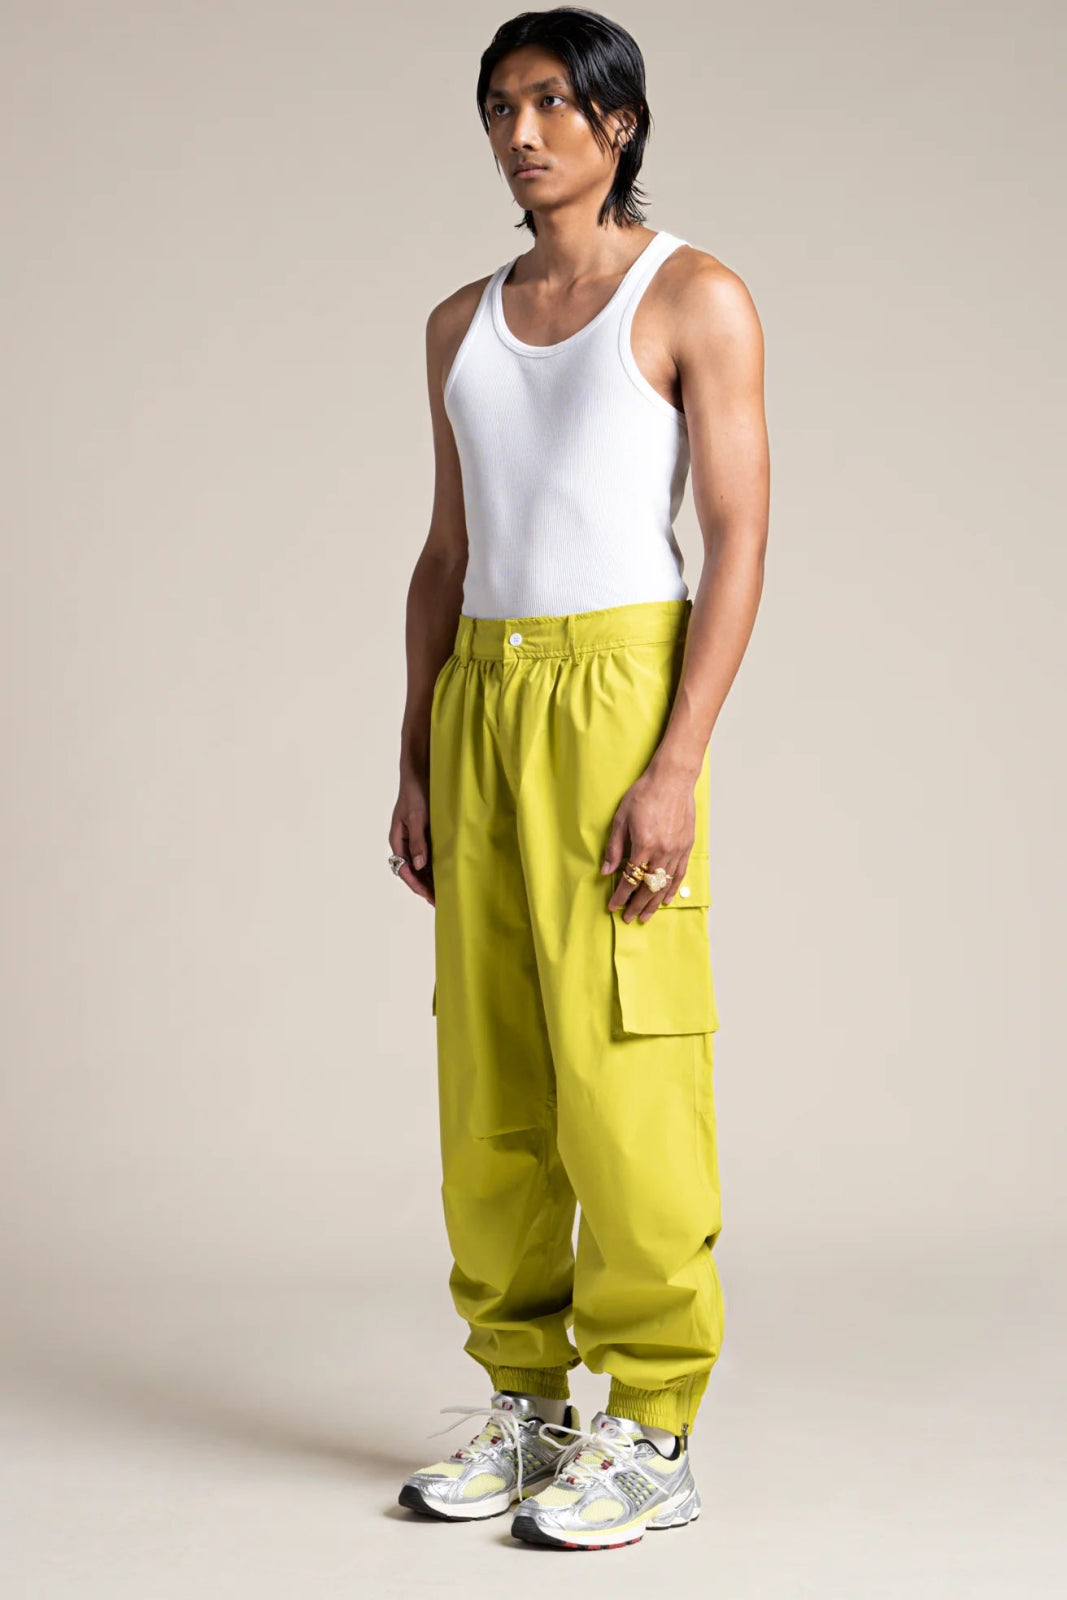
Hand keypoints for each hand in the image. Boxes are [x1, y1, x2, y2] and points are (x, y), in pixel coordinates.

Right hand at [389, 773, 434, 905]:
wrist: (420, 773)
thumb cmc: (415, 793)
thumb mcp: (417, 817)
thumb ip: (418, 841)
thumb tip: (418, 865)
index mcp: (397, 840)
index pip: (404, 869)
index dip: (416, 884)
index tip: (428, 896)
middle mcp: (404, 843)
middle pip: (412, 871)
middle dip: (424, 887)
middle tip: (438, 901)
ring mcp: (414, 839)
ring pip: (420, 865)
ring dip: (430, 879)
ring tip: (443, 893)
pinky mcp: (424, 834)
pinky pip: (428, 855)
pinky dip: (435, 866)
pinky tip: (446, 874)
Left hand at [601, 765, 695, 921]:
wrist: (671, 779)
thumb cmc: (645, 794)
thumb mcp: (621, 818)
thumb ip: (615, 847)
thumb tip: (607, 871)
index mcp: (644, 845)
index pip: (630, 879)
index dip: (621, 896)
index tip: (613, 906)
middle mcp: (662, 851)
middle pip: (648, 887)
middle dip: (637, 905)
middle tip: (628, 918)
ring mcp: (677, 850)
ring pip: (664, 884)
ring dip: (653, 902)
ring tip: (645, 916)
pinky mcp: (686, 846)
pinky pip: (679, 874)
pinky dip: (672, 889)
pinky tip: (665, 899)